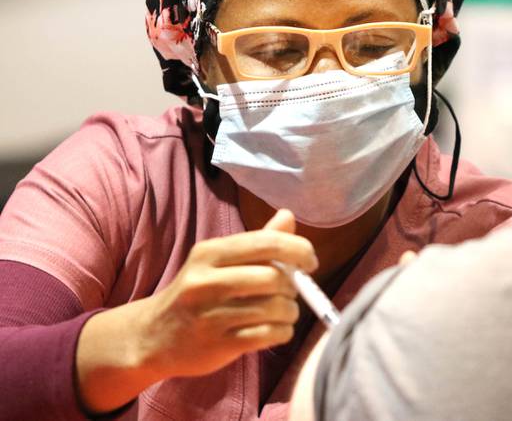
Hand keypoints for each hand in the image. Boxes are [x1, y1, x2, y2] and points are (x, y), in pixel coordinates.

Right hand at [135, 209, 316, 378]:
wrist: (153, 336)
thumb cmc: (197, 293)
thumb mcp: (218, 261)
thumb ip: (257, 241)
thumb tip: (288, 216)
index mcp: (210, 253)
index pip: (267, 243)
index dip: (299, 250)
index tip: (310, 261)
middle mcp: (206, 281)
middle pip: (273, 277)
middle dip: (293, 285)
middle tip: (291, 291)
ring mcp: (210, 315)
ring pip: (274, 308)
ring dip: (290, 311)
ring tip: (284, 312)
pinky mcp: (217, 344)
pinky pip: (267, 335)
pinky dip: (282, 332)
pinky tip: (277, 330)